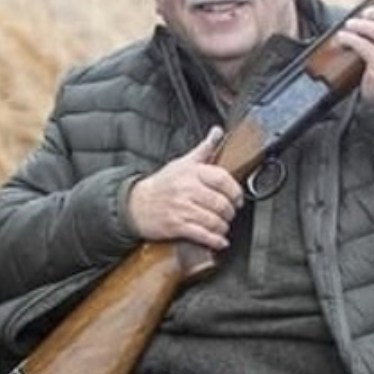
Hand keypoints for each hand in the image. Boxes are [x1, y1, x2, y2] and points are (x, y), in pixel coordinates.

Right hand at [127, 127, 239, 249]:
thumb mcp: (182, 162)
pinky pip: (203, 235)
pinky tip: (220, 241)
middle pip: (221, 203)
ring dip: (223, 227)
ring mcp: (182, 208)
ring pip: (214, 221)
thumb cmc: (161, 184)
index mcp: (191, 172)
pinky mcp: (177, 226)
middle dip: (230, 212)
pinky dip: (215, 240)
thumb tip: (217, 132)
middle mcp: (187, 189)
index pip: (223, 179)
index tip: (238, 198)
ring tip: (222, 226)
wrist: (135, 204)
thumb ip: (203, 149)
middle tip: (229, 214)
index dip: (235, 191)